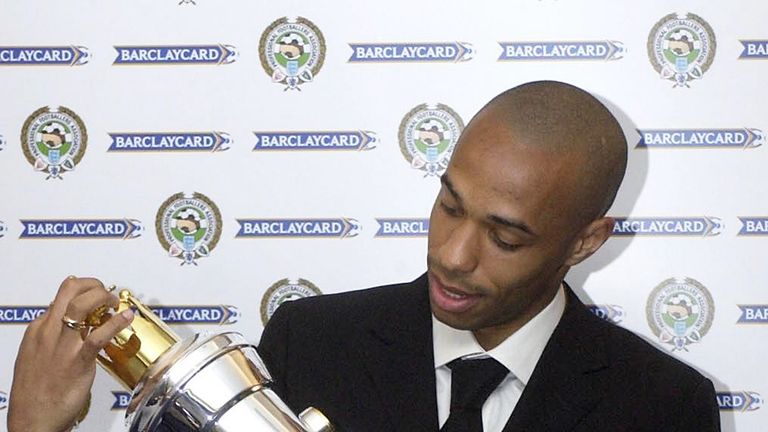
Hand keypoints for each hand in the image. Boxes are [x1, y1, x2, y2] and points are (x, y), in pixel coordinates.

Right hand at [7, 276, 133, 431]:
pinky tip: (127, 318)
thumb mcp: (36, 355)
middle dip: (93, 284)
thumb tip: (67, 320)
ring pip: (82, 305)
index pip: (61, 295)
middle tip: (107, 292)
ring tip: (114, 302)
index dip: (83, 290)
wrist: (33, 419)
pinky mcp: (77, 361)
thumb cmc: (36, 391)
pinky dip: (116, 323)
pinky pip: (99, 335)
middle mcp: (48, 332)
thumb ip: (51, 336)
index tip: (96, 293)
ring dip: (103, 297)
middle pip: (70, 290)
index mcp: (37, 330)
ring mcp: (62, 345)